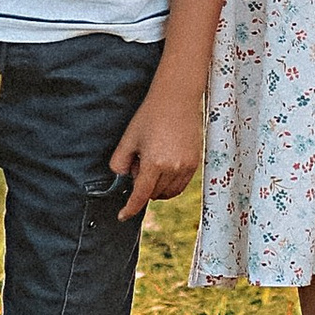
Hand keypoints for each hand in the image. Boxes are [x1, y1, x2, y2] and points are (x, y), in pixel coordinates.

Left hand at [111, 73, 205, 217]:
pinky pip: (180, 185)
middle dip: (142, 187)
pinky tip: (164, 166)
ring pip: (168, 193)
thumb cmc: (149, 116)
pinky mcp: (195, 163)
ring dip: (157, 188)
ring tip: (153, 162)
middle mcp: (173, 168)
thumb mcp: (128, 139)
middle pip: (153, 194)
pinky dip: (169, 184)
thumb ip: (119, 163)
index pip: (140, 195)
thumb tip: (121, 179)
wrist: (177, 98)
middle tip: (139, 163)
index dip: (130, 208)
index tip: (122, 216)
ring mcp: (186, 166)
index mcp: (154, 163)